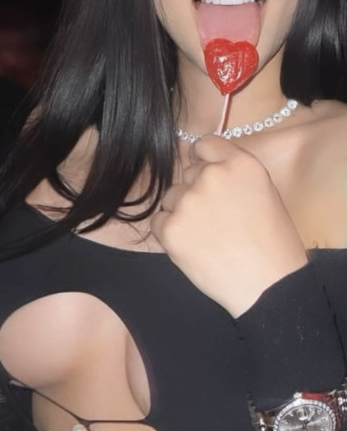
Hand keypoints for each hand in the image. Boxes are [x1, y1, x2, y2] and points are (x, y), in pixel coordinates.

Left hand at [150, 136, 307, 316]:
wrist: (267, 285)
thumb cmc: (272, 244)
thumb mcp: (264, 193)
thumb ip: (234, 174)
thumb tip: (204, 166)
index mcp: (240, 164)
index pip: (204, 145)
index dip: (204, 161)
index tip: (207, 178)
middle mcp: (212, 176)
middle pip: (188, 174)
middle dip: (196, 192)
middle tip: (215, 220)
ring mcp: (188, 201)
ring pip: (172, 198)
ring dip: (182, 213)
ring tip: (207, 237)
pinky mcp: (171, 228)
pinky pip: (158, 222)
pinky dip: (170, 234)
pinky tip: (194, 247)